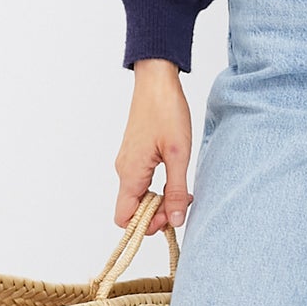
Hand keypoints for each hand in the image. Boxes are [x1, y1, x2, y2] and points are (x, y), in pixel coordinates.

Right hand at [116, 60, 193, 233]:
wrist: (156, 81)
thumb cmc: (166, 112)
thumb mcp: (178, 154)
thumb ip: (176, 190)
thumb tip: (175, 221)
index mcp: (131, 173)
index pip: (124, 218)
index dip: (146, 225)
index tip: (170, 216)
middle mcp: (124, 170)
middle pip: (132, 210)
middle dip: (156, 213)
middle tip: (181, 203)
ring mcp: (128, 161)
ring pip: (137, 195)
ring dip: (158, 199)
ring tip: (182, 190)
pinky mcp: (134, 154)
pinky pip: (140, 181)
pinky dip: (156, 186)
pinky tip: (175, 176)